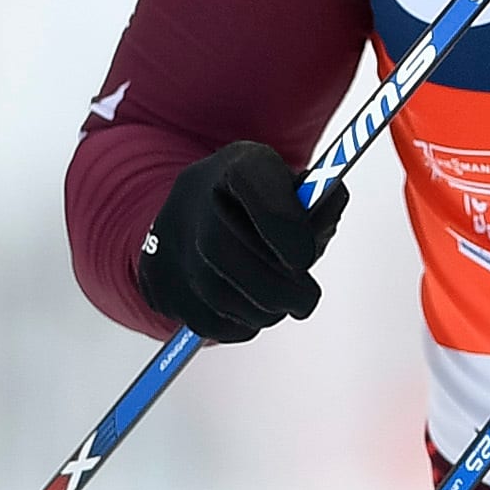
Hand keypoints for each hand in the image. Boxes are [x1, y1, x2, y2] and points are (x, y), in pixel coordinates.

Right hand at [137, 141, 348, 342]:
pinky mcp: (161, 286)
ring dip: (263, 308)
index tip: (305, 258)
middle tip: (306, 299)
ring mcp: (170, 244)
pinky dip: (241, 323)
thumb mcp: (294, 187)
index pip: (252, 184)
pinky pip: (208, 322)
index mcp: (235, 166)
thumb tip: (329, 207)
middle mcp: (193, 199)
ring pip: (217, 295)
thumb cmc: (260, 202)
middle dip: (277, 286)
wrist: (199, 213)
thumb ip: (319, 199)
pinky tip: (253, 306)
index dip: (281, 225)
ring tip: (282, 300)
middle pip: (225, 252)